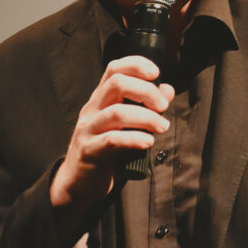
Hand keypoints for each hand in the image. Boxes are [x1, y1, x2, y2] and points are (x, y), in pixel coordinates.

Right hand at [51, 56, 173, 220]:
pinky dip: (134, 139)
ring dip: (146, 117)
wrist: (79, 183)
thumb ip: (147, 106)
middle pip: (116, 83)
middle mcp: (92, 109)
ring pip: (116, 112)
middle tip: (163, 107)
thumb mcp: (127, 126)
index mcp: (101, 99)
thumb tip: (168, 88)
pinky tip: (148, 142)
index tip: (156, 72)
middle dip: (146, 91)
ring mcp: (88, 129)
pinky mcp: (89, 151)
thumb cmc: (106, 151)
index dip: (136, 64)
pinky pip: (112, 140)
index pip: (114, 69)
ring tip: (163, 126)